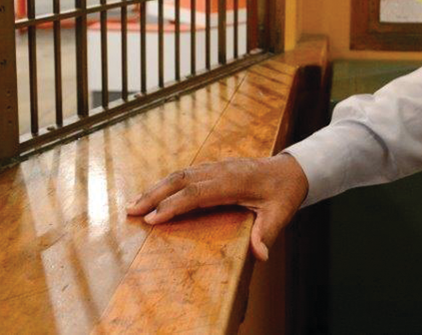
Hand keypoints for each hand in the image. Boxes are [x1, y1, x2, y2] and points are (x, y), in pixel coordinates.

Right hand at [126, 153, 309, 261]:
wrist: (291, 170)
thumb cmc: (284, 193)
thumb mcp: (281, 214)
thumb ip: (268, 233)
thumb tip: (260, 255)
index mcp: (234, 181)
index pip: (198, 193)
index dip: (174, 205)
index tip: (153, 220)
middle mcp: (222, 170)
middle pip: (182, 180)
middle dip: (155, 195)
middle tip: (130, 211)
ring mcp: (217, 166)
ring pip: (181, 174)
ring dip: (156, 188)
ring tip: (133, 204)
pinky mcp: (214, 168)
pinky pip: (187, 174)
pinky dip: (167, 184)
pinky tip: (153, 194)